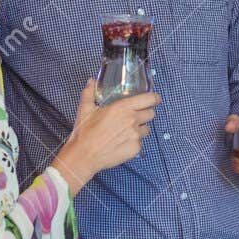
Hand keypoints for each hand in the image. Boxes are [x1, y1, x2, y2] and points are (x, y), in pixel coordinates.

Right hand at [52, 80, 158, 195]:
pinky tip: (122, 143)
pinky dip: (134, 142)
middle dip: (145, 113)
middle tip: (134, 117)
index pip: (150, 99)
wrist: (83, 157)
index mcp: (123, 108)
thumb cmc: (84, 133)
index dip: (154, 98)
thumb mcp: (85, 110)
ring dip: (140, 128)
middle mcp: (132, 120)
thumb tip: (91, 81)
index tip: (154, 99)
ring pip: (146, 129)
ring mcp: (135, 136)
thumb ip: (89, 93)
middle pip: (151, 113)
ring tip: (125, 132)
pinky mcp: (135, 149)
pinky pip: (140, 142)